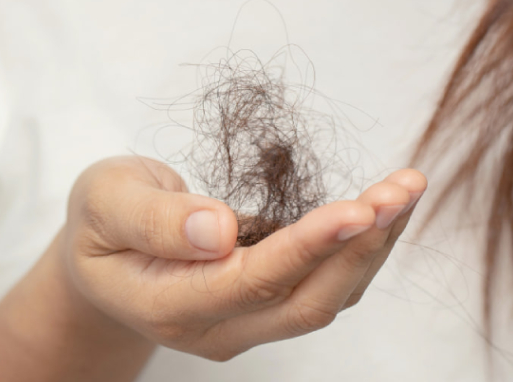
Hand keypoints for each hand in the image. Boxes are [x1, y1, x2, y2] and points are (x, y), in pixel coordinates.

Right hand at [63, 156, 425, 360]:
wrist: (107, 260)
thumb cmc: (104, 224)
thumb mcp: (105, 201)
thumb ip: (154, 219)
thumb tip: (218, 230)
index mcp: (169, 304)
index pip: (252, 282)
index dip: (309, 248)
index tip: (359, 208)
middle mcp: (219, 326)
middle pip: (307, 302)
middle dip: (362, 245)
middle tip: (402, 189)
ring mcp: (251, 323)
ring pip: (330, 297)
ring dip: (376, 243)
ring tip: (408, 187)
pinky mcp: (275, 304)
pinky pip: (331, 283)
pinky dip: (366, 245)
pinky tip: (389, 205)